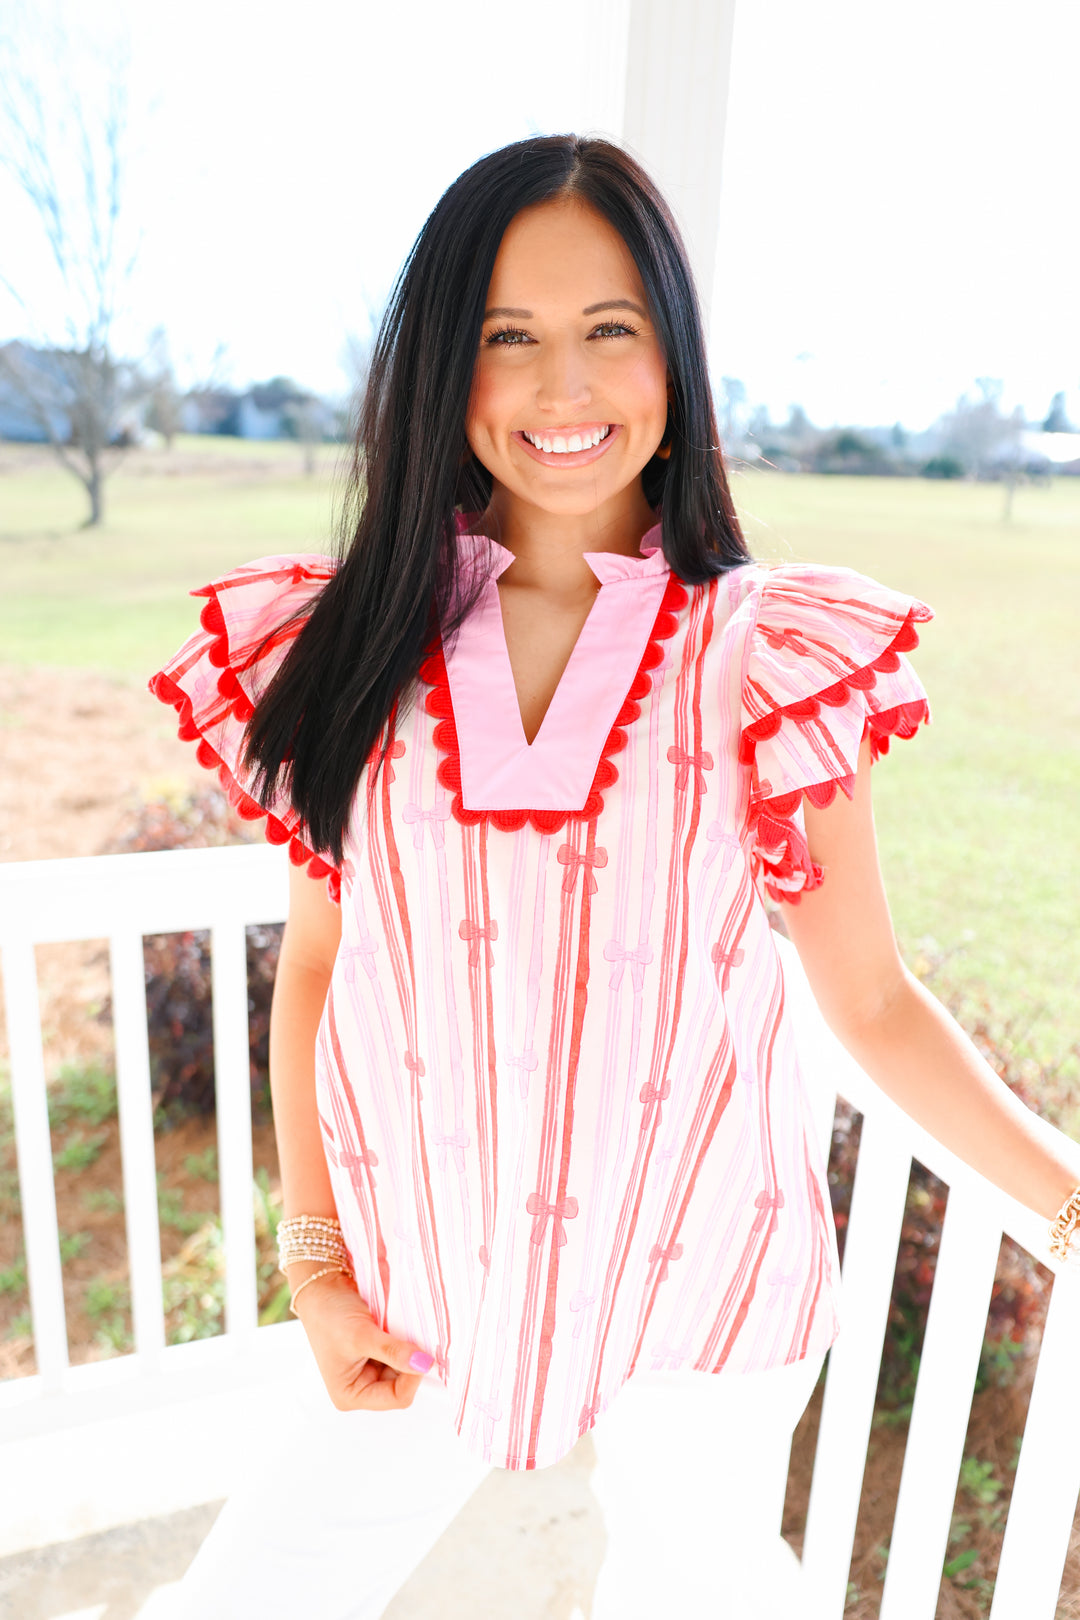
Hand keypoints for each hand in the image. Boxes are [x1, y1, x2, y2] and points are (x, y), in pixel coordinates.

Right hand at [289, 1267, 434, 1410]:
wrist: (322, 1286)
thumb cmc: (330, 1314)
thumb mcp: (361, 1335)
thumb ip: (393, 1352)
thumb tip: (425, 1364)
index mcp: (351, 1394)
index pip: (396, 1398)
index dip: (413, 1377)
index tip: (424, 1352)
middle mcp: (362, 1386)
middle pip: (403, 1383)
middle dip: (412, 1361)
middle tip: (420, 1338)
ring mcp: (371, 1368)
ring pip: (406, 1366)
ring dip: (411, 1349)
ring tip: (409, 1330)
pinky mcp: (378, 1352)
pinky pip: (402, 1352)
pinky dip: (407, 1340)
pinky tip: (406, 1327)